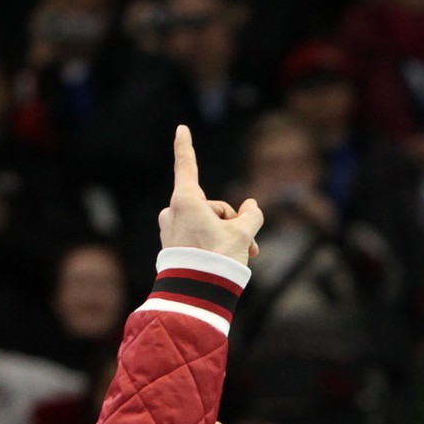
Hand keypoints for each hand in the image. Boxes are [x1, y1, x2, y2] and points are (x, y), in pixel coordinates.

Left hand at [156, 125, 261, 262]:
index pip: (186, 165)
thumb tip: (252, 207)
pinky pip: (198, 237)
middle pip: (212, 206)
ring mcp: (171, 229)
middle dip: (233, 223)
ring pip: (207, 223)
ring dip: (226, 236)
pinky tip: (224, 262)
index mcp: (186, 200)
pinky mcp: (172, 245)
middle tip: (250, 245)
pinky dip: (213, 245)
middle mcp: (173, 211)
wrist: (194, 295)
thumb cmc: (217, 260)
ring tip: (241, 256)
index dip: (185, 146)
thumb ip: (252, 216)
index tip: (181, 128)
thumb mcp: (243, 235)